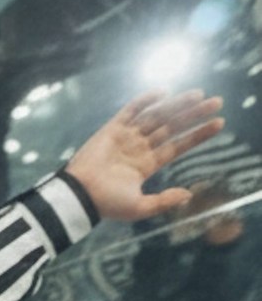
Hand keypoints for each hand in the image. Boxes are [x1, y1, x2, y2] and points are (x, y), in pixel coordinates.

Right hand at [65, 89, 223, 221]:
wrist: (79, 195)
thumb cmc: (107, 204)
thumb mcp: (139, 207)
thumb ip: (164, 201)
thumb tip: (189, 194)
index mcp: (146, 165)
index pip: (178, 146)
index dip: (198, 135)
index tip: (219, 123)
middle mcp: (139, 148)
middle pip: (172, 127)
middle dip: (194, 115)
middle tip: (217, 102)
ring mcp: (126, 137)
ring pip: (157, 116)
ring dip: (177, 105)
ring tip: (198, 95)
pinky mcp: (112, 129)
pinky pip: (131, 111)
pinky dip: (145, 101)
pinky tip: (163, 92)